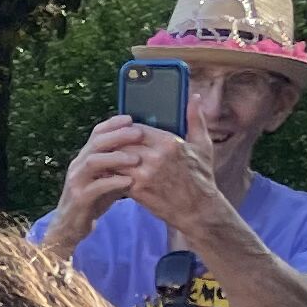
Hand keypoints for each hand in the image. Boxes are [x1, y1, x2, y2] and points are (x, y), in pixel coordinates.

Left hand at [52, 115, 221, 248]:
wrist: (198, 210)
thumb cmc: (201, 177)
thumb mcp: (203, 146)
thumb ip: (196, 119)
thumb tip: (194, 97)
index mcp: (170, 143)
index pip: (136, 128)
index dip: (125, 130)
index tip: (121, 131)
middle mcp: (156, 157)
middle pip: (123, 143)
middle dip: (115, 143)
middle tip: (106, 144)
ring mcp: (145, 174)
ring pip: (117, 159)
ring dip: (109, 158)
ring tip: (103, 157)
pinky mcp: (137, 190)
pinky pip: (116, 177)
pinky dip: (111, 173)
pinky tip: (107, 172)